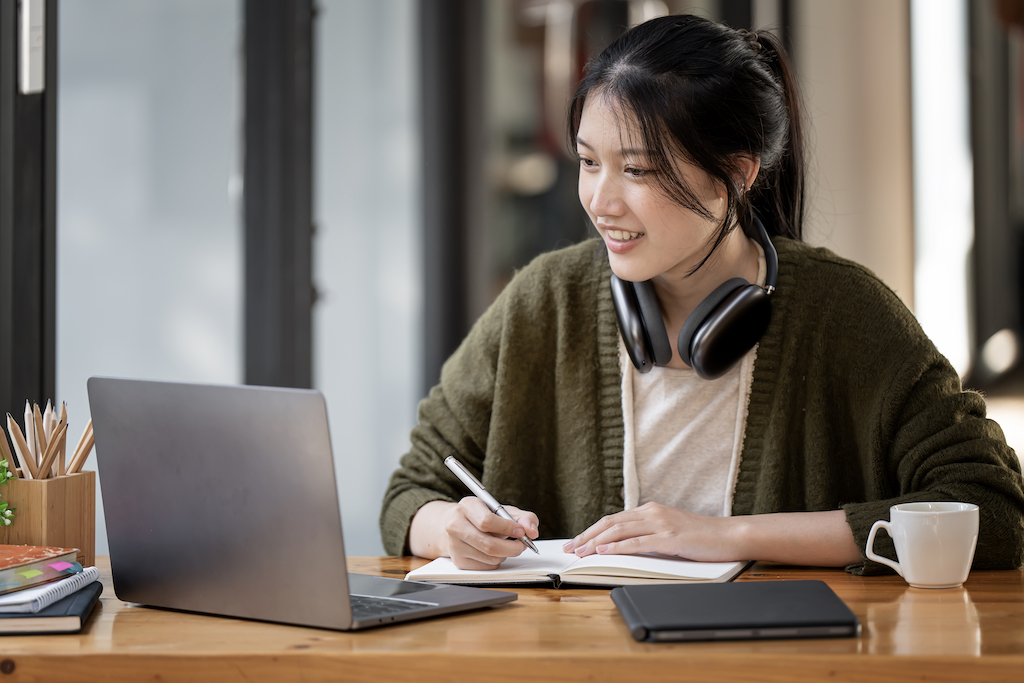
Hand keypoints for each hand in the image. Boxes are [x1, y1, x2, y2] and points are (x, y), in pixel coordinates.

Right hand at [442, 497, 539, 569]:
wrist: (461, 525)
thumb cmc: (485, 515)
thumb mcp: (504, 510)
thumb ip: (523, 518)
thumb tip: (532, 531)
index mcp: (467, 506)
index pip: (487, 521)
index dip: (508, 528)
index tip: (521, 532)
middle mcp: (456, 525)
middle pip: (489, 544)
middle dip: (512, 547)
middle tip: (522, 545)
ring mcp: (455, 545)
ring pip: (490, 558)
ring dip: (505, 554)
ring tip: (505, 545)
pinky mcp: (459, 561)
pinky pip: (486, 567)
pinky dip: (497, 561)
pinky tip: (494, 552)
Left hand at [562, 502, 734, 561]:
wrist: (728, 535)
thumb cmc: (700, 537)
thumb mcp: (668, 532)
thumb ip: (647, 535)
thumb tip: (621, 548)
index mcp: (650, 510)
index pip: (612, 519)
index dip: (590, 531)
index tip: (575, 543)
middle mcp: (652, 512)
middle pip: (610, 523)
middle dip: (586, 536)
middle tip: (569, 549)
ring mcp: (661, 524)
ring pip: (620, 530)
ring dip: (596, 542)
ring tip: (580, 553)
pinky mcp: (670, 538)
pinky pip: (638, 542)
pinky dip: (618, 547)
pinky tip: (604, 551)